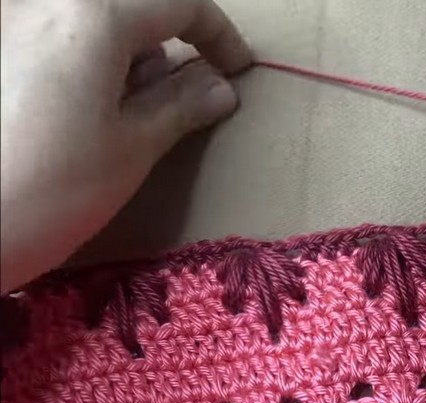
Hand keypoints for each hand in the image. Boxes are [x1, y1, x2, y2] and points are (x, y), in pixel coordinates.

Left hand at [0, 0, 251, 292]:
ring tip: (122, 116)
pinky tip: (73, 115)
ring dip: (119, 53)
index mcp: (91, 17)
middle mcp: (41, 4)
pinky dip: (79, 62)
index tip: (236, 71)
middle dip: (165, 43)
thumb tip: (219, 87)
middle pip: (127, 7)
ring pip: (85, 21)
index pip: (179, 1)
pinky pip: (48, 38)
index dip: (219, 34)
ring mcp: (8, 25)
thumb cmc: (43, 193)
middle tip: (179, 99)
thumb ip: (181, 106)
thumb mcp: (130, 151)